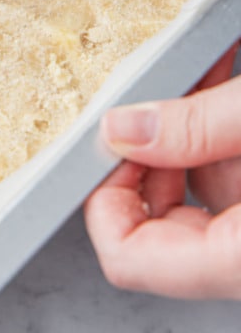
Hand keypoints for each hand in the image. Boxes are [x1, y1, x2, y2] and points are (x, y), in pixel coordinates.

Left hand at [84, 45, 240, 298]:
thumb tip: (124, 128)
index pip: (128, 256)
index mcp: (240, 259)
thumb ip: (195, 126)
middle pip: (163, 223)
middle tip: (152, 98)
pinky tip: (221, 86)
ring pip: (202, 192)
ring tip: (200, 72)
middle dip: (149, 150)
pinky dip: (219, 135)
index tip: (111, 140)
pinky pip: (232, 179)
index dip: (105, 192)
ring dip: (188, 131)